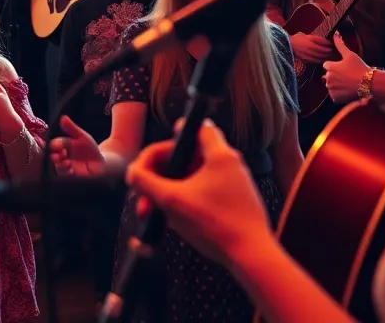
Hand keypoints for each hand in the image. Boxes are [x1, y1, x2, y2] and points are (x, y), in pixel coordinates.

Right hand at [48, 115, 105, 176]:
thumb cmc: (90, 149)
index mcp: (63, 148)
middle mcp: (62, 158)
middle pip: (53, 158)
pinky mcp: (71, 177)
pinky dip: (66, 173)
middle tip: (59, 155)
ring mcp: (66, 168)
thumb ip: (72, 128)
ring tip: (67, 162)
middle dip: (54, 156)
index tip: (57, 145)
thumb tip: (63, 117)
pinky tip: (71, 169)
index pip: (54, 146)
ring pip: (58, 168)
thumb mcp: (82, 137)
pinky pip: (65, 177)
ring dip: (60, 165)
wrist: (102, 163)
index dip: (55, 145)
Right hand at [126, 119, 275, 267]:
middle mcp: (229, 165)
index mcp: (219, 155)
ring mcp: (232, 185)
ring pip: (192, 179)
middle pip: (187, 156)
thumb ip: (146, 182)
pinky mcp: (233, 203)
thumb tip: (132, 172)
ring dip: (169, 191)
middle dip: (160, 173)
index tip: (152, 157)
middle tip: (143, 192)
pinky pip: (202, 194)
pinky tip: (170, 221)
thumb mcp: (171, 201)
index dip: (171, 137)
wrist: (251, 257)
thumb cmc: (215, 225)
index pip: (195, 128)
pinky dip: (184, 202)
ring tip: (151, 213)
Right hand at [289, 32, 333, 63]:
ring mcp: (308, 56)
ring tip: (330, 56)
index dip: (328, 46)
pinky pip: (315, 61)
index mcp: (310, 43)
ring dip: (326, 57)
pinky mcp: (305, 60)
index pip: (322, 46)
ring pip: (320, 58)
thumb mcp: (308, 36)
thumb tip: (327, 42)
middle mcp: (310, 50)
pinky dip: (320, 60)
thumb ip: (317, 39)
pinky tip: (323, 60)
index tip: (333, 46)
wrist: (287, 45)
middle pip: (322, 52)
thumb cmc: (297, 39)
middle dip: (329, 53)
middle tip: (334, 52)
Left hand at [322, 34, 369, 102]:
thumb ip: (340, 44)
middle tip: (348, 76)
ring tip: (348, 83)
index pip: (327, 65)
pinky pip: (334, 95)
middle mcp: (328, 78)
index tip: (344, 68)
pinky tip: (347, 90)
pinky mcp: (335, 98)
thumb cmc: (359, 68)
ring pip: (331, 85)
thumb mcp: (350, 55)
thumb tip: (336, 33)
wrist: (369, 84)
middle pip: (328, 76)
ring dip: (337, 85)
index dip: (335, 66)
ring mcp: (331, 89)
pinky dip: (339, 94)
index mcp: (329, 67)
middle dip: (335, 76)